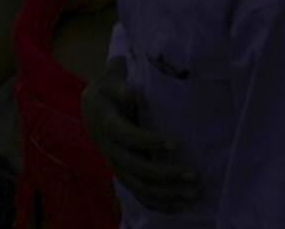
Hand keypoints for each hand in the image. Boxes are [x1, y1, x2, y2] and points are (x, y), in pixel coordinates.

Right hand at [81, 58, 199, 212]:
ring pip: (140, 186)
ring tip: (193, 193)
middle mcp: (110, 148)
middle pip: (137, 168)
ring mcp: (116, 164)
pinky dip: (158, 203)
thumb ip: (118, 80)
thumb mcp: (109, 80)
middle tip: (193, 175)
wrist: (91, 109)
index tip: (176, 143)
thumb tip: (130, 91)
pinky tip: (179, 204)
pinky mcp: (123, 174)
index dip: (151, 142)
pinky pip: (139, 195)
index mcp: (107, 123)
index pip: (128, 137)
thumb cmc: (109, 91)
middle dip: (166, 175)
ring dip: (167, 193)